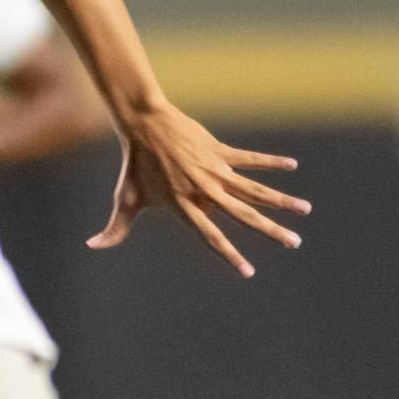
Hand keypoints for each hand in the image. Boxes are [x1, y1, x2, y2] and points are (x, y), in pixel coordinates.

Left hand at [90, 104, 306, 277]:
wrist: (143, 126)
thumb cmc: (133, 166)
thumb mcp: (125, 199)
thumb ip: (115, 228)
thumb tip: (92, 246)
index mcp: (183, 206)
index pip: (210, 236)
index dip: (229, 255)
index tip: (248, 272)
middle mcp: (203, 190)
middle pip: (243, 215)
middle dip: (270, 230)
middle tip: (294, 243)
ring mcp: (214, 170)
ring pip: (254, 188)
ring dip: (281, 199)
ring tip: (305, 209)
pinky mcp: (220, 151)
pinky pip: (250, 158)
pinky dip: (271, 161)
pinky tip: (292, 165)